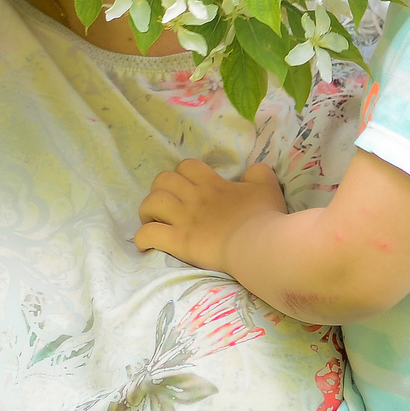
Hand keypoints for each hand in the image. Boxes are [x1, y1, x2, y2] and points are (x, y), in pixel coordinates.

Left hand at [135, 159, 287, 273]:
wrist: (260, 244)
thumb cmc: (265, 217)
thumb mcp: (267, 187)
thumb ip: (258, 173)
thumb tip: (251, 172)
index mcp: (212, 184)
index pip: (186, 166)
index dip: (182, 174)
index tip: (187, 187)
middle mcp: (193, 198)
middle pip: (162, 180)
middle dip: (160, 190)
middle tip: (167, 206)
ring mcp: (184, 219)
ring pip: (150, 203)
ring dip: (147, 211)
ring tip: (152, 222)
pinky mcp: (179, 241)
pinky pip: (149, 234)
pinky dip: (143, 237)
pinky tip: (145, 244)